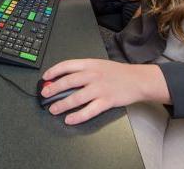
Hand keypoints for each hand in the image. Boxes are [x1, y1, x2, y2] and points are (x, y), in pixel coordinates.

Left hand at [40, 59, 169, 124]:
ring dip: (62, 104)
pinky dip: (78, 116)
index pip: (67, 65)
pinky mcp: (106, 101)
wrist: (138, 79)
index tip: (45, 77)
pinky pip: (89, 110)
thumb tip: (64, 77)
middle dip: (54, 89)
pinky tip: (70, 119)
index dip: (54, 71)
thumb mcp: (99, 64)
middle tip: (45, 94)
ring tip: (53, 109)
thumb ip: (83, 70)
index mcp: (90, 64)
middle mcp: (93, 75)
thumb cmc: (118, 73)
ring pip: (76, 97)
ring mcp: (99, 88)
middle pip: (68, 82)